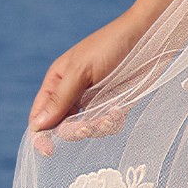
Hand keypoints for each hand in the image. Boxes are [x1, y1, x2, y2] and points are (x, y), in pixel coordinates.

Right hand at [28, 16, 143, 146]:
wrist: (150, 36)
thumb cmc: (111, 46)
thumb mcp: (81, 70)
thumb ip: (60, 98)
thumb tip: (37, 126)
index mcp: (57, 81)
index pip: (40, 116)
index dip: (41, 135)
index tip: (48, 151)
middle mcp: (72, 94)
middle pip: (62, 127)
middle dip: (75, 130)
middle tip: (89, 126)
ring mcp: (93, 101)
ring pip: (86, 129)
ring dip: (98, 126)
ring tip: (112, 113)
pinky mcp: (113, 105)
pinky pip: (106, 125)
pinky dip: (112, 123)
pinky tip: (120, 111)